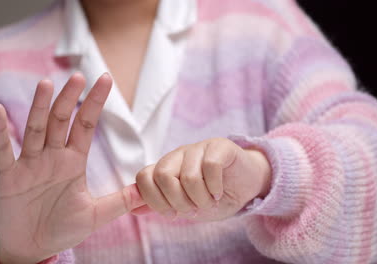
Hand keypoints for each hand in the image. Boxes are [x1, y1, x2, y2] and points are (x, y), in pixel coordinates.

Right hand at [0, 73, 143, 263]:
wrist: (33, 248)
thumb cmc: (63, 229)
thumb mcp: (96, 215)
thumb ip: (120, 201)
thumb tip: (149, 191)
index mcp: (73, 162)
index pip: (85, 125)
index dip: (95, 103)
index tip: (106, 78)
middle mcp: (52, 157)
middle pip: (60, 121)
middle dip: (69, 99)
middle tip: (79, 76)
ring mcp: (30, 164)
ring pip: (35, 129)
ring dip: (39, 107)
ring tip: (46, 84)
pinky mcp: (8, 176)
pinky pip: (3, 150)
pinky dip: (0, 131)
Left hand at [134, 138, 271, 220]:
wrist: (247, 185)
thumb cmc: (213, 195)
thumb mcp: (184, 205)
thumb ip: (157, 204)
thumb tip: (130, 207)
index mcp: (165, 167)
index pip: (144, 178)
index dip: (156, 201)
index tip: (173, 214)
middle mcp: (178, 155)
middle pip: (163, 176)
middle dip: (179, 202)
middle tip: (195, 208)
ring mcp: (198, 147)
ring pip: (188, 176)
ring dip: (201, 199)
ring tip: (209, 202)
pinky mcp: (219, 146)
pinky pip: (210, 167)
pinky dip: (214, 187)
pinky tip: (219, 192)